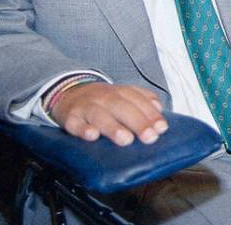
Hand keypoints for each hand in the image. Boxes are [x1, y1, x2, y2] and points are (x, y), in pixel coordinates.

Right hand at [51, 83, 167, 145]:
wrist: (68, 93)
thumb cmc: (103, 101)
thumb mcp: (123, 96)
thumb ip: (142, 100)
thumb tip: (159, 109)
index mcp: (120, 92)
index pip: (138, 100)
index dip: (151, 113)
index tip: (162, 128)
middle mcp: (104, 97)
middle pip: (122, 107)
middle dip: (137, 122)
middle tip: (150, 137)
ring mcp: (86, 107)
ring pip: (100, 115)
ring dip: (113, 127)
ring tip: (126, 139)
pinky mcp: (70, 118)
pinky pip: (75, 124)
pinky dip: (83, 129)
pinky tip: (92, 135)